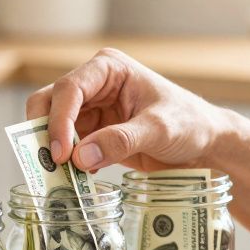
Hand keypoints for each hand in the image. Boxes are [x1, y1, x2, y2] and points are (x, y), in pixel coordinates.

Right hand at [25, 48, 232, 171]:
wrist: (205, 144)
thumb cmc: (189, 123)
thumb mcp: (159, 130)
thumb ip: (121, 141)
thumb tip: (79, 157)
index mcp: (108, 69)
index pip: (69, 89)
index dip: (58, 119)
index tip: (60, 152)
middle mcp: (94, 84)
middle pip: (49, 102)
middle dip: (45, 132)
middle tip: (50, 164)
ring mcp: (91, 109)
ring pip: (53, 127)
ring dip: (53, 151)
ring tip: (61, 178)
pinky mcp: (93, 133)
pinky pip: (68, 147)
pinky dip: (66, 163)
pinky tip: (77, 180)